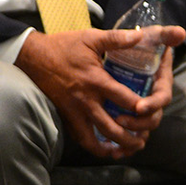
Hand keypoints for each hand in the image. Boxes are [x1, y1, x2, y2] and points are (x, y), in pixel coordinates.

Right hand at [14, 24, 185, 157]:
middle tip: (144, 138)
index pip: (127, 101)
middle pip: (113, 129)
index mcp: (96, 81)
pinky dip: (95, 147)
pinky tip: (106, 148)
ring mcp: (73, 111)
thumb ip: (116, 38)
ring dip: (114, 148)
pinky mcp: (65, 115)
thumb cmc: (62, 46)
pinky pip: (80, 138)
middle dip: (132, 138)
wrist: (31, 56)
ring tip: (128, 149)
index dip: (145, 110)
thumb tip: (140, 35)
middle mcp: (86, 101)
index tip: (154, 112)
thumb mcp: (90, 38)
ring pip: (94, 140)